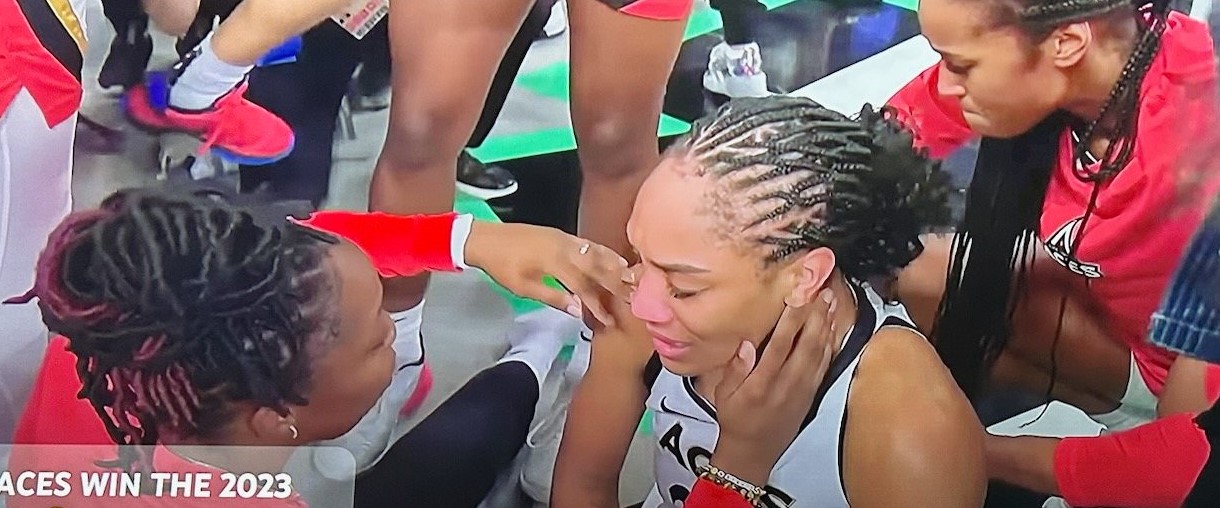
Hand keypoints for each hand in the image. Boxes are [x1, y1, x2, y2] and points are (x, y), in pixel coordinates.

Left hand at [464, 221, 632, 324]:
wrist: (485, 238)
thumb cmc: (501, 266)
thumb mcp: (523, 287)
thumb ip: (553, 297)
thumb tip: (577, 310)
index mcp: (554, 262)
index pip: (583, 286)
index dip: (597, 305)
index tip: (608, 320)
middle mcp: (564, 247)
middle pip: (597, 266)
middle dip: (615, 283)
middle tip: (632, 296)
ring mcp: (564, 238)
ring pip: (595, 251)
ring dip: (614, 264)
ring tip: (630, 277)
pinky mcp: (561, 234)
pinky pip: (588, 243)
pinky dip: (603, 252)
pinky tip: (611, 258)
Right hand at [710, 290, 838, 485]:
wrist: (754, 451)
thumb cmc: (736, 419)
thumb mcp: (724, 395)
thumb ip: (735, 368)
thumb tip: (747, 344)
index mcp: (761, 384)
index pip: (779, 345)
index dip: (791, 319)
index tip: (797, 296)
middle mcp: (786, 385)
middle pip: (806, 344)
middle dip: (815, 315)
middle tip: (821, 289)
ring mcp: (802, 389)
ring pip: (819, 352)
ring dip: (826, 325)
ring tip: (831, 300)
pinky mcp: (812, 393)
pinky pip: (824, 364)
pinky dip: (831, 343)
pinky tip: (833, 327)